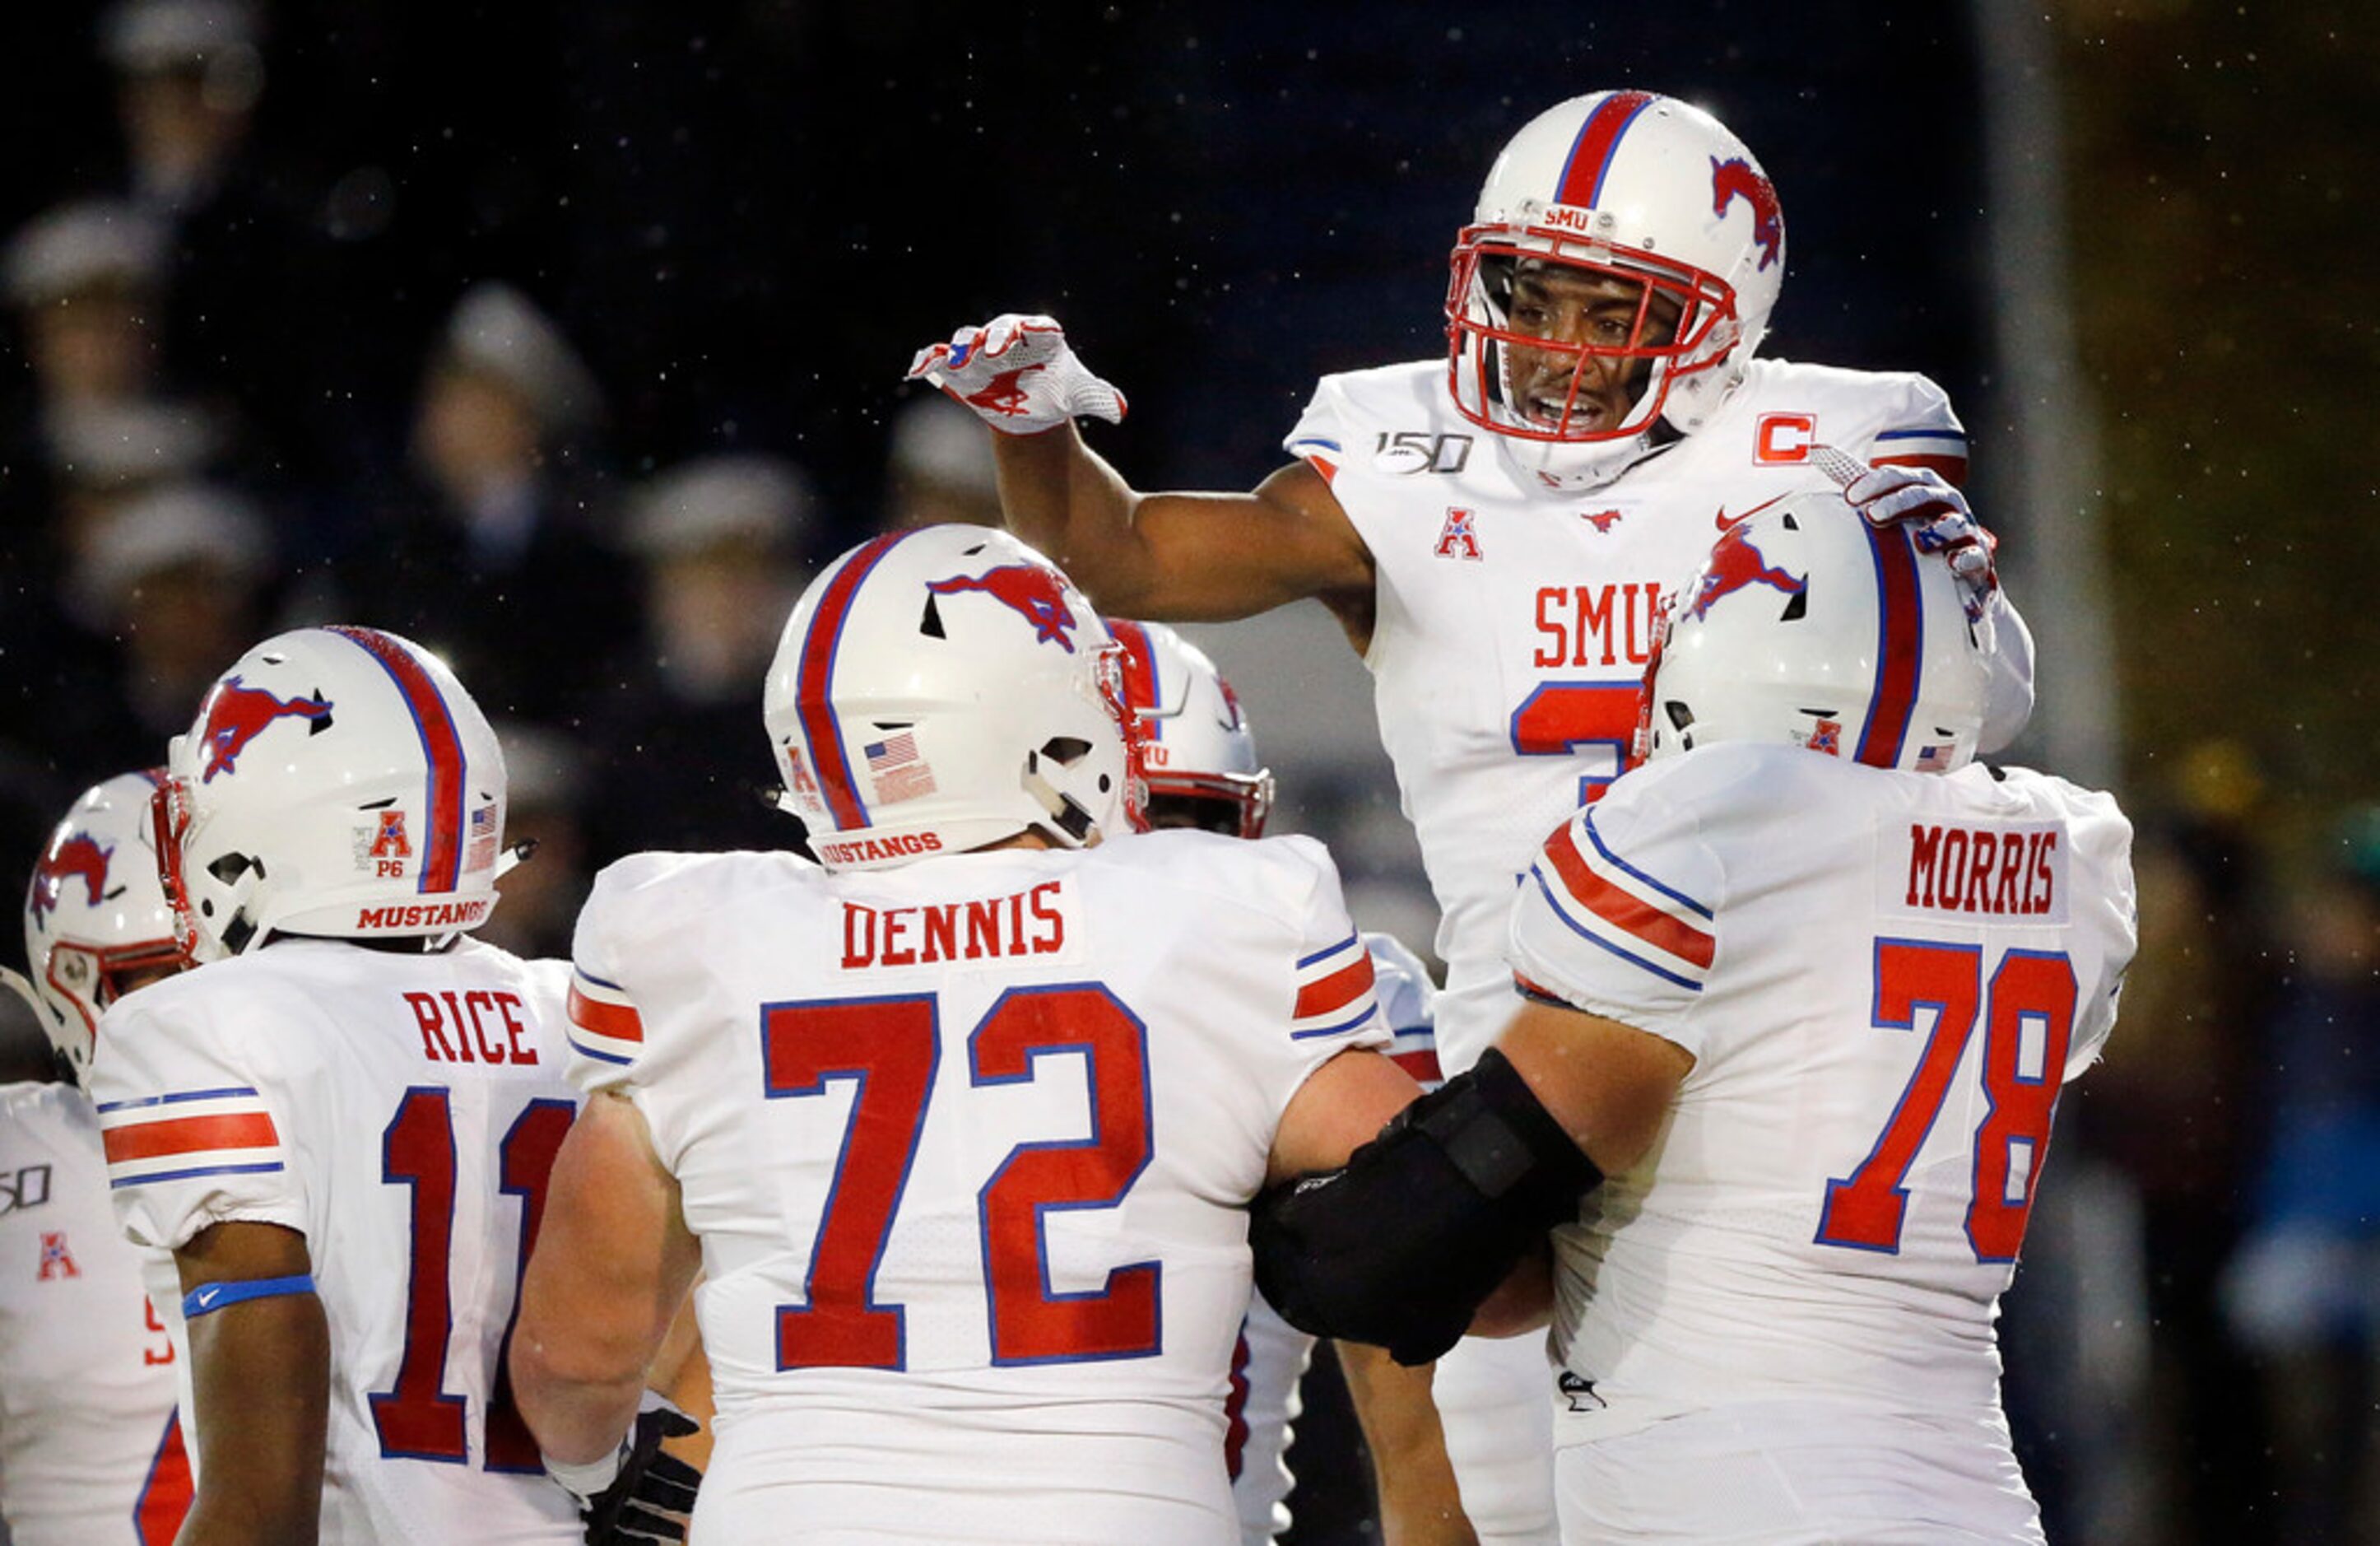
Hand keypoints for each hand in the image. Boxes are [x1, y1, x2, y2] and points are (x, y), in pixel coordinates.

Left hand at [547, 1396, 701, 1543]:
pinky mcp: (601, 1521)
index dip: (682, 1475)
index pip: (663, 1467)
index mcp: (634, 1456)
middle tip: (694, 1508)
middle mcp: (623, 1479)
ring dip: (661, 1526)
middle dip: (676, 1501)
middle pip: (654, 1494)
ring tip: (680, 1533)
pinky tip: (655, 1545)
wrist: (587, 1451)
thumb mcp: (653, 1422)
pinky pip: (620, 1537)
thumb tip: (694, 1426)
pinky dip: (638, 1543)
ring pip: (640, 1517)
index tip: (699, 1482)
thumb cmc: (619, 1435)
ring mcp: (612, 1501)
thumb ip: (673, 1423)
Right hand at [905, 314, 1126, 433]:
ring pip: (967, 342)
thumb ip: (1100, 397)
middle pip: (996, 331)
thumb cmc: (1059, 392)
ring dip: (958, 350)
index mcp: (1039, 335)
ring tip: (953, 362)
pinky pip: (941, 358)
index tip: (1010, 345)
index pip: (1031, 327)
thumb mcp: (1081, 394)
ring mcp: (982, 350)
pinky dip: (928, 361)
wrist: (1035, 407)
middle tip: (985, 351)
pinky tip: (915, 369)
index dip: (1020, 332)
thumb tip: (1119, 409)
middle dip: (988, 340)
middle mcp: (1008, 337)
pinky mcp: (961, 366)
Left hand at [1814, 447, 1998, 619]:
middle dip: (1900, 502)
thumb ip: (1858, 487)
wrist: (1956, 564)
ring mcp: (1964, 529)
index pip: (1898, 478)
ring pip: (1955, 524)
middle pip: (1924, 495)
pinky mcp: (1978, 557)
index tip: (1850, 497)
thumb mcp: (1888, 508)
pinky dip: (1967, 560)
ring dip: (1939, 531)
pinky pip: (1977, 557)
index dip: (1876, 484)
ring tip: (1921, 543)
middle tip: (1874, 516)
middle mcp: (1945, 503)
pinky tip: (1953, 565)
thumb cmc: (1915, 528)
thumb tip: (1816, 451)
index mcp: (1921, 487)